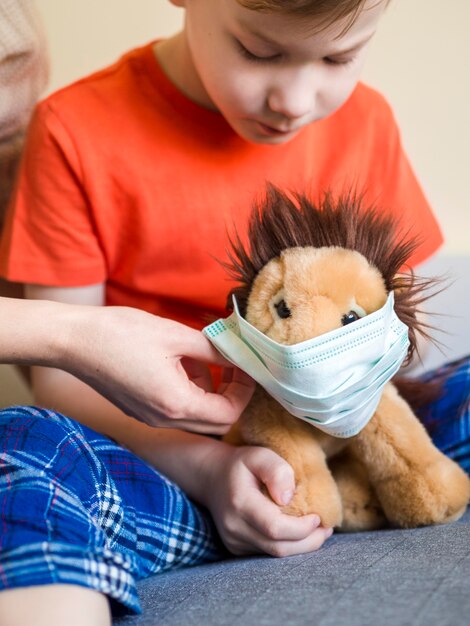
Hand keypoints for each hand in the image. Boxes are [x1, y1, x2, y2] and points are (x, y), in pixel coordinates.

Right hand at [62, 305, 254, 433]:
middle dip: (231, 395)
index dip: (245, 391)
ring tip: (203, 358)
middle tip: (233, 366)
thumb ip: (212, 348)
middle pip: (216, 422)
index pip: (229, 414)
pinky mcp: (139, 410)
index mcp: (176, 403)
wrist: (74, 340)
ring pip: (196, 417)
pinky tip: (180, 363)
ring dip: (210, 392)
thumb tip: (238, 351)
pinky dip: (189, 392)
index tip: (246, 367)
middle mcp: (164, 419)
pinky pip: (176, 410)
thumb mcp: (174, 335)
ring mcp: (150, 418)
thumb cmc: (120, 333)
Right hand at [202, 444, 332, 555]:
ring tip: (318, 532)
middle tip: (327, 529)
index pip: (275, 528)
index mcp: (240, 503)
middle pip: (278, 547)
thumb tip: (288, 497)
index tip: (319, 517)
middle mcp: (234, 527)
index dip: (302, 529)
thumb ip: (276, 471)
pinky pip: (267, 553)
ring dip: (301, 547)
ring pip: (274, 554)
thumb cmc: (240, 463)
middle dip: (308, 542)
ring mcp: (233, 541)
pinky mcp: (237, 548)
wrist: (210, 476)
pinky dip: (287, 546)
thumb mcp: (259, 455)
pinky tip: (299, 534)